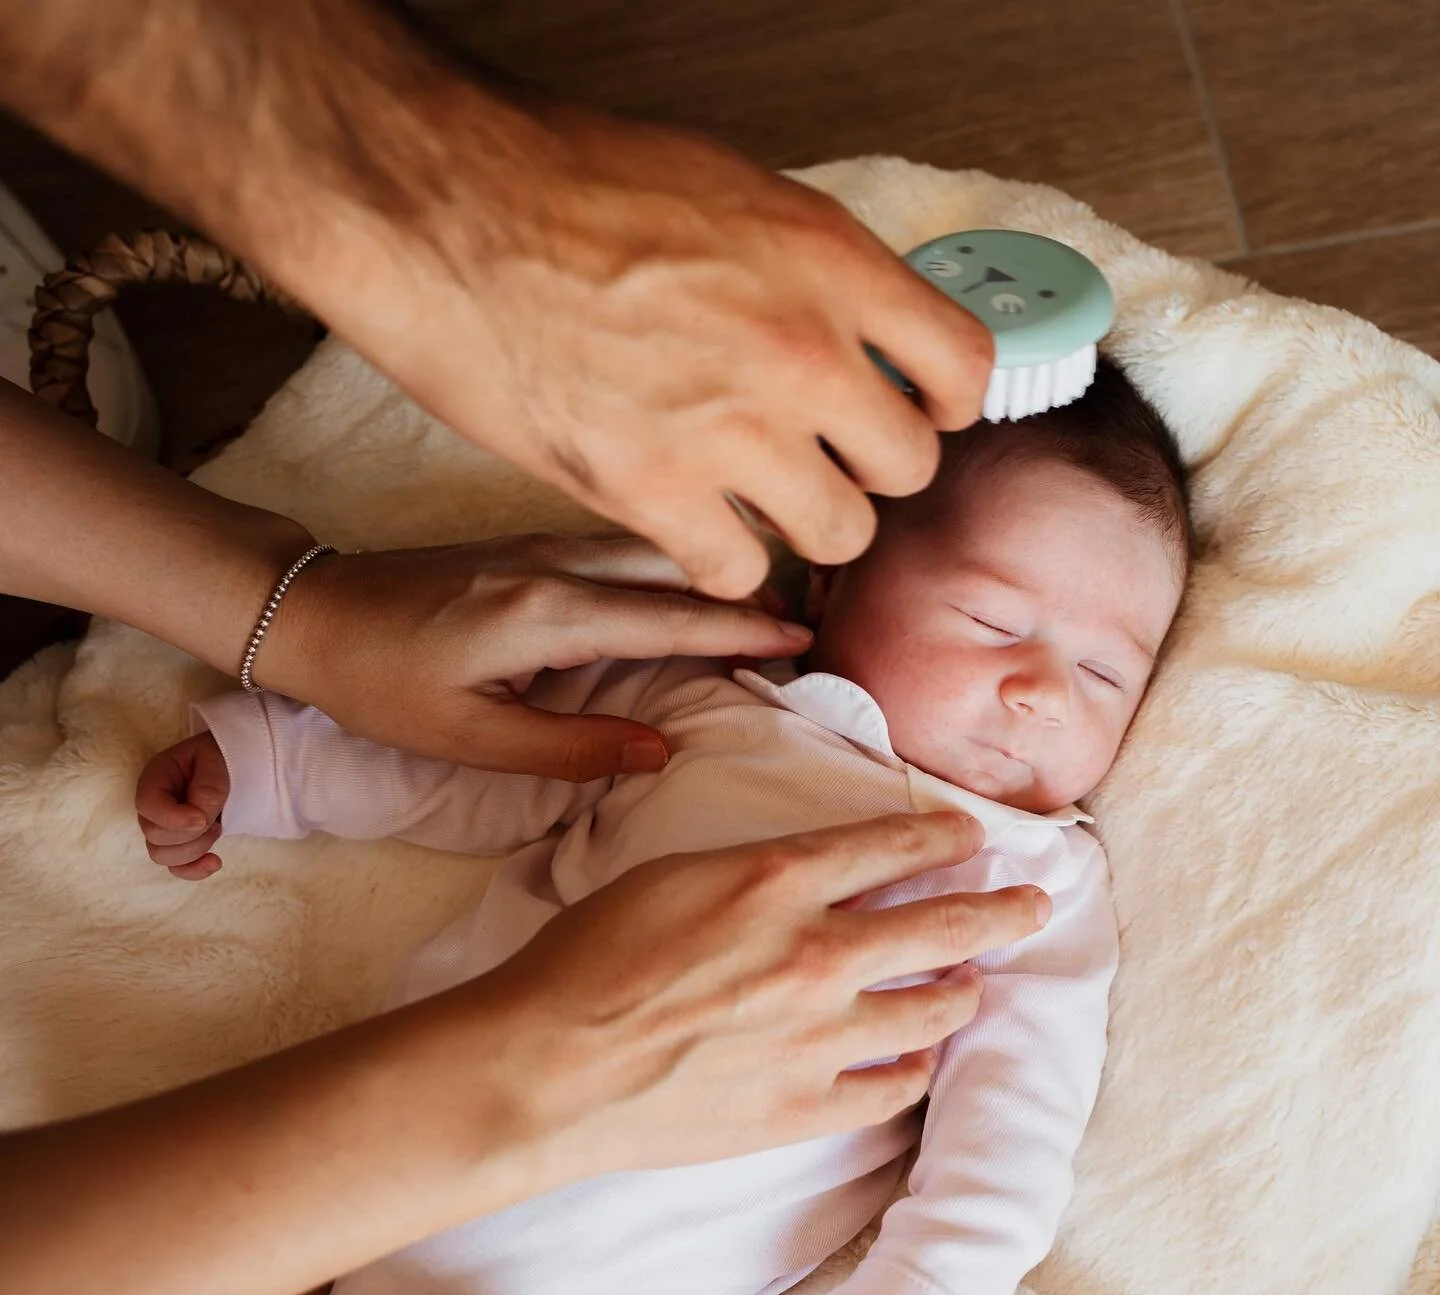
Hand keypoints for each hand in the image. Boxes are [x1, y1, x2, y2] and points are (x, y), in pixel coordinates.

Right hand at [135, 732, 230, 880]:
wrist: (233, 764)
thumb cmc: (220, 757)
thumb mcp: (215, 762)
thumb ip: (206, 790)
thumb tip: (198, 820)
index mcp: (155, 779)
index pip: (147, 805)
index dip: (172, 818)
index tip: (203, 819)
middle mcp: (152, 807)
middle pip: (154, 837)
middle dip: (190, 833)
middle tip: (215, 818)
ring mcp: (162, 827)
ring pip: (162, 855)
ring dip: (195, 848)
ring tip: (217, 827)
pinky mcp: (178, 843)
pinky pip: (175, 867)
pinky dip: (194, 870)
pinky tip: (215, 862)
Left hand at [258, 532, 815, 780]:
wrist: (313, 611)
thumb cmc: (381, 684)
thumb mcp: (469, 738)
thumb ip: (571, 748)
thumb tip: (660, 751)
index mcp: (547, 613)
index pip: (672, 619)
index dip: (743, 632)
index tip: (804, 641)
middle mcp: (557, 562)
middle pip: (678, 568)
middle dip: (746, 593)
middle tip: (804, 625)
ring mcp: (544, 541)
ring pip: (654, 550)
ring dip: (711, 575)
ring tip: (762, 607)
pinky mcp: (531, 540)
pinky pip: (624, 548)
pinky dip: (672, 566)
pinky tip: (690, 587)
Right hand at [280, 101, 994, 599]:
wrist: (445, 211)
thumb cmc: (568, 184)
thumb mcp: (731, 190)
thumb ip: (812, 272)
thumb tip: (856, 328)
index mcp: (830, 261)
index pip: (964, 367)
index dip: (938, 401)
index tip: (905, 409)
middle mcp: (800, 351)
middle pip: (906, 468)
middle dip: (864, 469)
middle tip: (815, 457)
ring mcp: (729, 429)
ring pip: (836, 535)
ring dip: (800, 523)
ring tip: (750, 495)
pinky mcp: (649, 491)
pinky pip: (735, 571)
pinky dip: (717, 558)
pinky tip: (687, 522)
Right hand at [479, 811, 1049, 1176]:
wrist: (550, 1064)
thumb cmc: (591, 957)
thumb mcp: (674, 874)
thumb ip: (760, 871)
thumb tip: (819, 874)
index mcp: (776, 880)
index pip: (893, 845)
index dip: (943, 837)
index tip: (970, 837)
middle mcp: (814, 953)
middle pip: (944, 925)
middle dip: (1002, 908)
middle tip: (1035, 902)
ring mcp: (817, 1037)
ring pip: (932, 1009)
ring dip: (964, 989)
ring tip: (974, 984)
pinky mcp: (803, 1107)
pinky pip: (892, 1088)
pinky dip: (915, 1068)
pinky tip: (920, 1059)